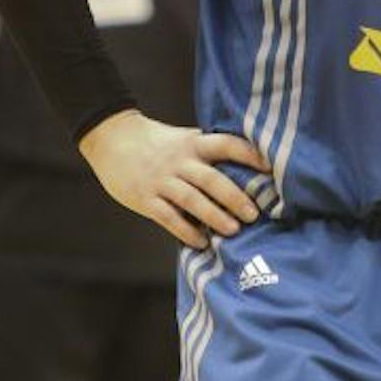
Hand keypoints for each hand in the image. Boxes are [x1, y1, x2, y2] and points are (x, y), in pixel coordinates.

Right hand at [77, 109, 268, 250]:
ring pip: (191, 199)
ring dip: (214, 216)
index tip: (270, 168)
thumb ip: (206, 152)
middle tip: (254, 214)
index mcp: (192, 143)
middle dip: (234, 197)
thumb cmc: (153, 141)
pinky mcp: (145, 197)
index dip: (249, 155)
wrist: (110, 138)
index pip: (226, 145)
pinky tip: (200, 242)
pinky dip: (185, 231)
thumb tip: (242, 170)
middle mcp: (179, 161)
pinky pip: (167, 216)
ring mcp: (161, 180)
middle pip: (211, 178)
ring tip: (232, 231)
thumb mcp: (182, 138)